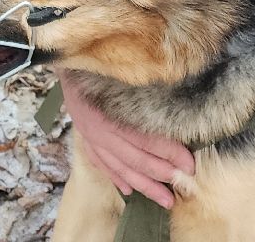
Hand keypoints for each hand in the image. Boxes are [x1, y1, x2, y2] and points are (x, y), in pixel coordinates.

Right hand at [57, 69, 193, 208]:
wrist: (65, 55)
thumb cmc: (99, 59)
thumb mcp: (122, 68)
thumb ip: (146, 81)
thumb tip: (178, 85)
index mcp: (109, 111)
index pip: (145, 138)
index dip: (169, 152)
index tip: (189, 164)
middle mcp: (98, 128)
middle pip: (134, 158)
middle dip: (160, 175)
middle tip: (182, 188)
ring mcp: (90, 135)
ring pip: (119, 166)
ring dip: (143, 185)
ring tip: (163, 199)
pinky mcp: (84, 136)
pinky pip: (100, 162)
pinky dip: (115, 177)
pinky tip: (129, 190)